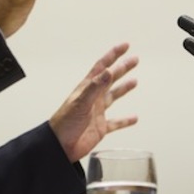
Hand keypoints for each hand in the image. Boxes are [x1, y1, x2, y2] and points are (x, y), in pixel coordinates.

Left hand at [49, 43, 138, 162]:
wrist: (59, 146)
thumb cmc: (64, 123)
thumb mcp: (80, 103)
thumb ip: (95, 87)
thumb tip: (108, 71)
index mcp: (87, 89)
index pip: (102, 67)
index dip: (113, 55)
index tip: (125, 46)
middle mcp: (93, 98)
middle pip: (110, 79)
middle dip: (122, 68)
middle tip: (134, 59)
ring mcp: (96, 112)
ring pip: (113, 97)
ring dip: (123, 89)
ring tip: (134, 81)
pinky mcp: (100, 128)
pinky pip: (116, 122)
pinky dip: (125, 120)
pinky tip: (134, 118)